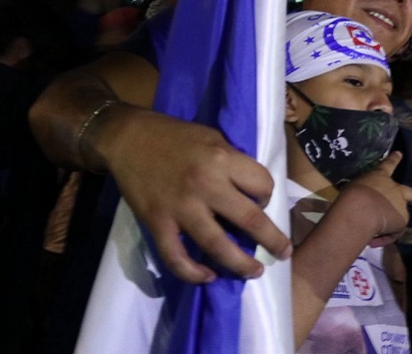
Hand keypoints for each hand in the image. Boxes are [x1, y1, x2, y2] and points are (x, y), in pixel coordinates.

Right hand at [104, 107, 291, 282]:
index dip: (267, 194)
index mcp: (222, 159)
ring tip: (254, 272)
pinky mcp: (157, 222)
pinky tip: (207, 276)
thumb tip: (252, 190)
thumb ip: (233, 162)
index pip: (262, 184)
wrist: (129, 137)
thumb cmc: (174, 135)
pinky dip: (193, 273)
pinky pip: (176, 257)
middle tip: (283, 252)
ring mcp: (180, 207)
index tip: (261, 200)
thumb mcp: (213, 137)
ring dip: (240, 264)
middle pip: (249, 220)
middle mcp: (205, 185)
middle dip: (272, 240)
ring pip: (217, 246)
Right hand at [338, 152, 411, 247]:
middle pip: (408, 192)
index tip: (399, 153)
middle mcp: (394, 188)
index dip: (394, 159)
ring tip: (373, 236)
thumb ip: (362, 194)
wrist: (360, 208)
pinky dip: (384, 237)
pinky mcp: (402, 220)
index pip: (387, 165)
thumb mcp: (355, 189)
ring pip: (399, 217)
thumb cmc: (352, 195)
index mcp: (379, 176)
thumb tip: (363, 204)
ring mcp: (401, 204)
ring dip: (390, 225)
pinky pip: (393, 232)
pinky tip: (373, 241)